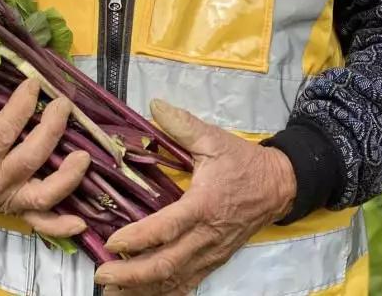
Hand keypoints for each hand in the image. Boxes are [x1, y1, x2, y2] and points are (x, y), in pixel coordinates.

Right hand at [0, 75, 89, 237]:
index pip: (2, 133)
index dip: (21, 107)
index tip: (34, 83)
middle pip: (29, 159)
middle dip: (51, 130)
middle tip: (63, 104)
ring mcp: (8, 199)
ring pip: (42, 195)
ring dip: (67, 178)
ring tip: (84, 155)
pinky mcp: (17, 208)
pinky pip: (41, 223)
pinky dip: (60, 226)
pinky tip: (80, 221)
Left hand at [93, 99, 295, 294]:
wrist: (279, 185)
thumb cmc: (243, 162)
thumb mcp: (213, 138)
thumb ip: (182, 125)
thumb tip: (154, 105)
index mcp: (204, 205)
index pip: (166, 228)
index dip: (138, 238)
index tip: (111, 242)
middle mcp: (207, 236)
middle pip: (167, 264)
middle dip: (132, 275)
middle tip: (102, 274)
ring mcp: (212, 253)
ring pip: (176, 280)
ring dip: (143, 290)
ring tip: (113, 292)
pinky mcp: (215, 260)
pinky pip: (188, 282)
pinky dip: (165, 292)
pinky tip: (144, 295)